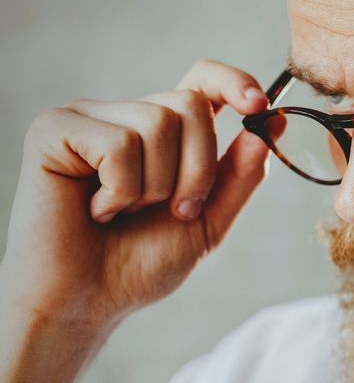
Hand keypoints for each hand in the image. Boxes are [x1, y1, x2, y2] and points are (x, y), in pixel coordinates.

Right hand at [0, 59, 273, 331]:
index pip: (202, 81)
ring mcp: (86, 118)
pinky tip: (97, 211)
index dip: (233, 82)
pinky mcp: (53, 130)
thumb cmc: (139, 264)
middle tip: (172, 211)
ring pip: (157, 122)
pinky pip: (118, 143)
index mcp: (162, 132)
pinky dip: (120, 190)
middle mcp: (124, 115)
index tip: (259, 105)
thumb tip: (271, 124)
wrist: (87, 302)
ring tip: (125, 214)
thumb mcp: (208, 221)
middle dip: (198, 169)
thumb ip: (240, 175)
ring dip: (156, 187)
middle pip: (190, 104)